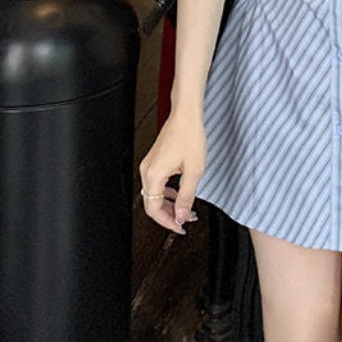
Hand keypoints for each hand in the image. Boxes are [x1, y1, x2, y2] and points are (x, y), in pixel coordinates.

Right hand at [138, 111, 205, 234]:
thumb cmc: (190, 135)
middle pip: (151, 204)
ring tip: (184, 209)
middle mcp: (147, 170)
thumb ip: (186, 197)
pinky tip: (177, 194)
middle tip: (184, 220)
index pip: (153, 209)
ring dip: (167, 204)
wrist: (186, 115)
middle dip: (168, 214)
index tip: (180, 226)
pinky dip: (165, 192)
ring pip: (153, 194)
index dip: (167, 222)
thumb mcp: (194, 171)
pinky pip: (156, 183)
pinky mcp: (154, 160)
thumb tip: (181, 215)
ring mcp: (149, 165)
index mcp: (154, 175)